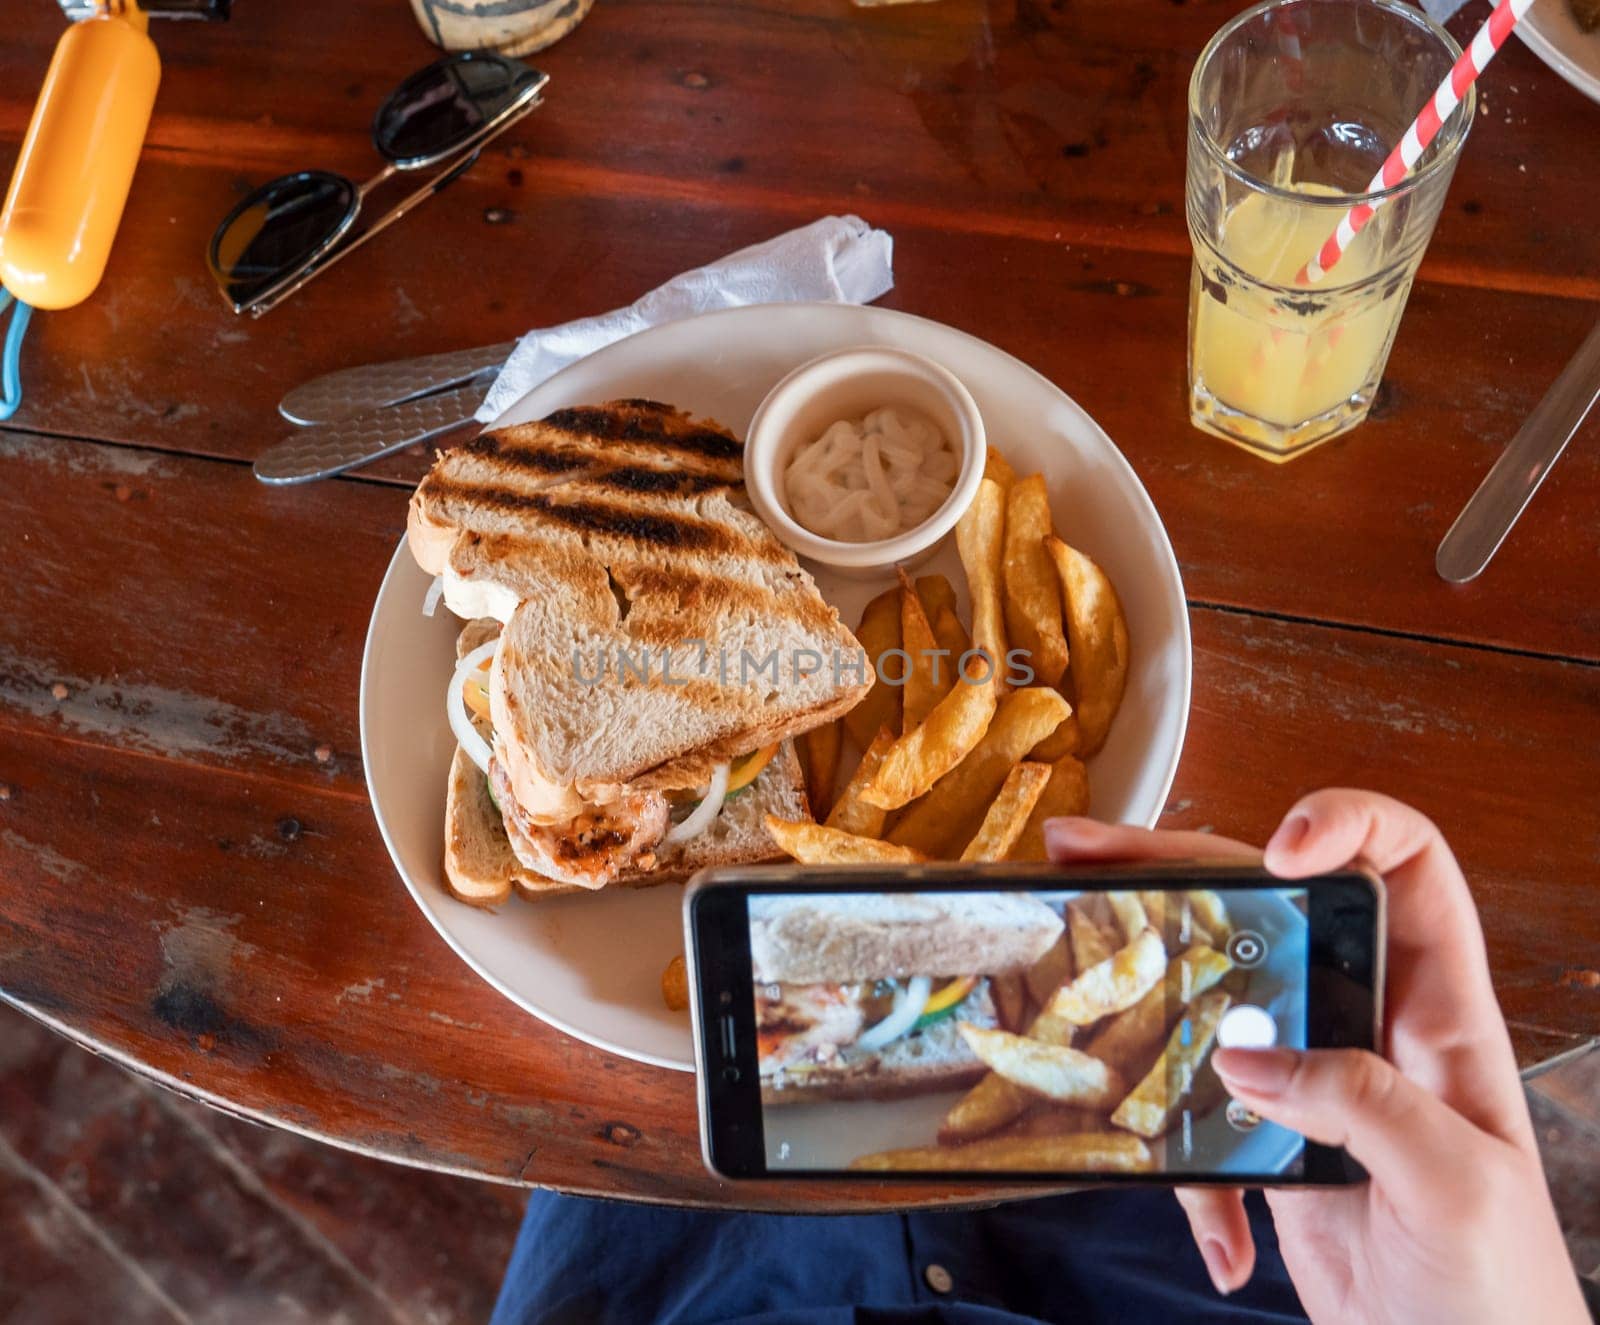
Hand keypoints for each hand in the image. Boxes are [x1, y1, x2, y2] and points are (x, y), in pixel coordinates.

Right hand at [1044, 790, 1585, 1324]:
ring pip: (1216, 992)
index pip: (1408, 868)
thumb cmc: (1503, 1296)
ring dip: (1140, 976)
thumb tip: (1249, 1057)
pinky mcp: (1272, 1138)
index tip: (1280, 850)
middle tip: (1089, 851)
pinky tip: (1209, 1231)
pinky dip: (1181, 1160)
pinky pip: (1198, 1110)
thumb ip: (1362, 1105)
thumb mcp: (1456, 1187)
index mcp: (1440, 1014)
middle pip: (1273, 907)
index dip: (1349, 826)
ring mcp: (1315, 1078)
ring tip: (1068, 936)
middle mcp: (1371, 1025)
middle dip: (1180, 865)